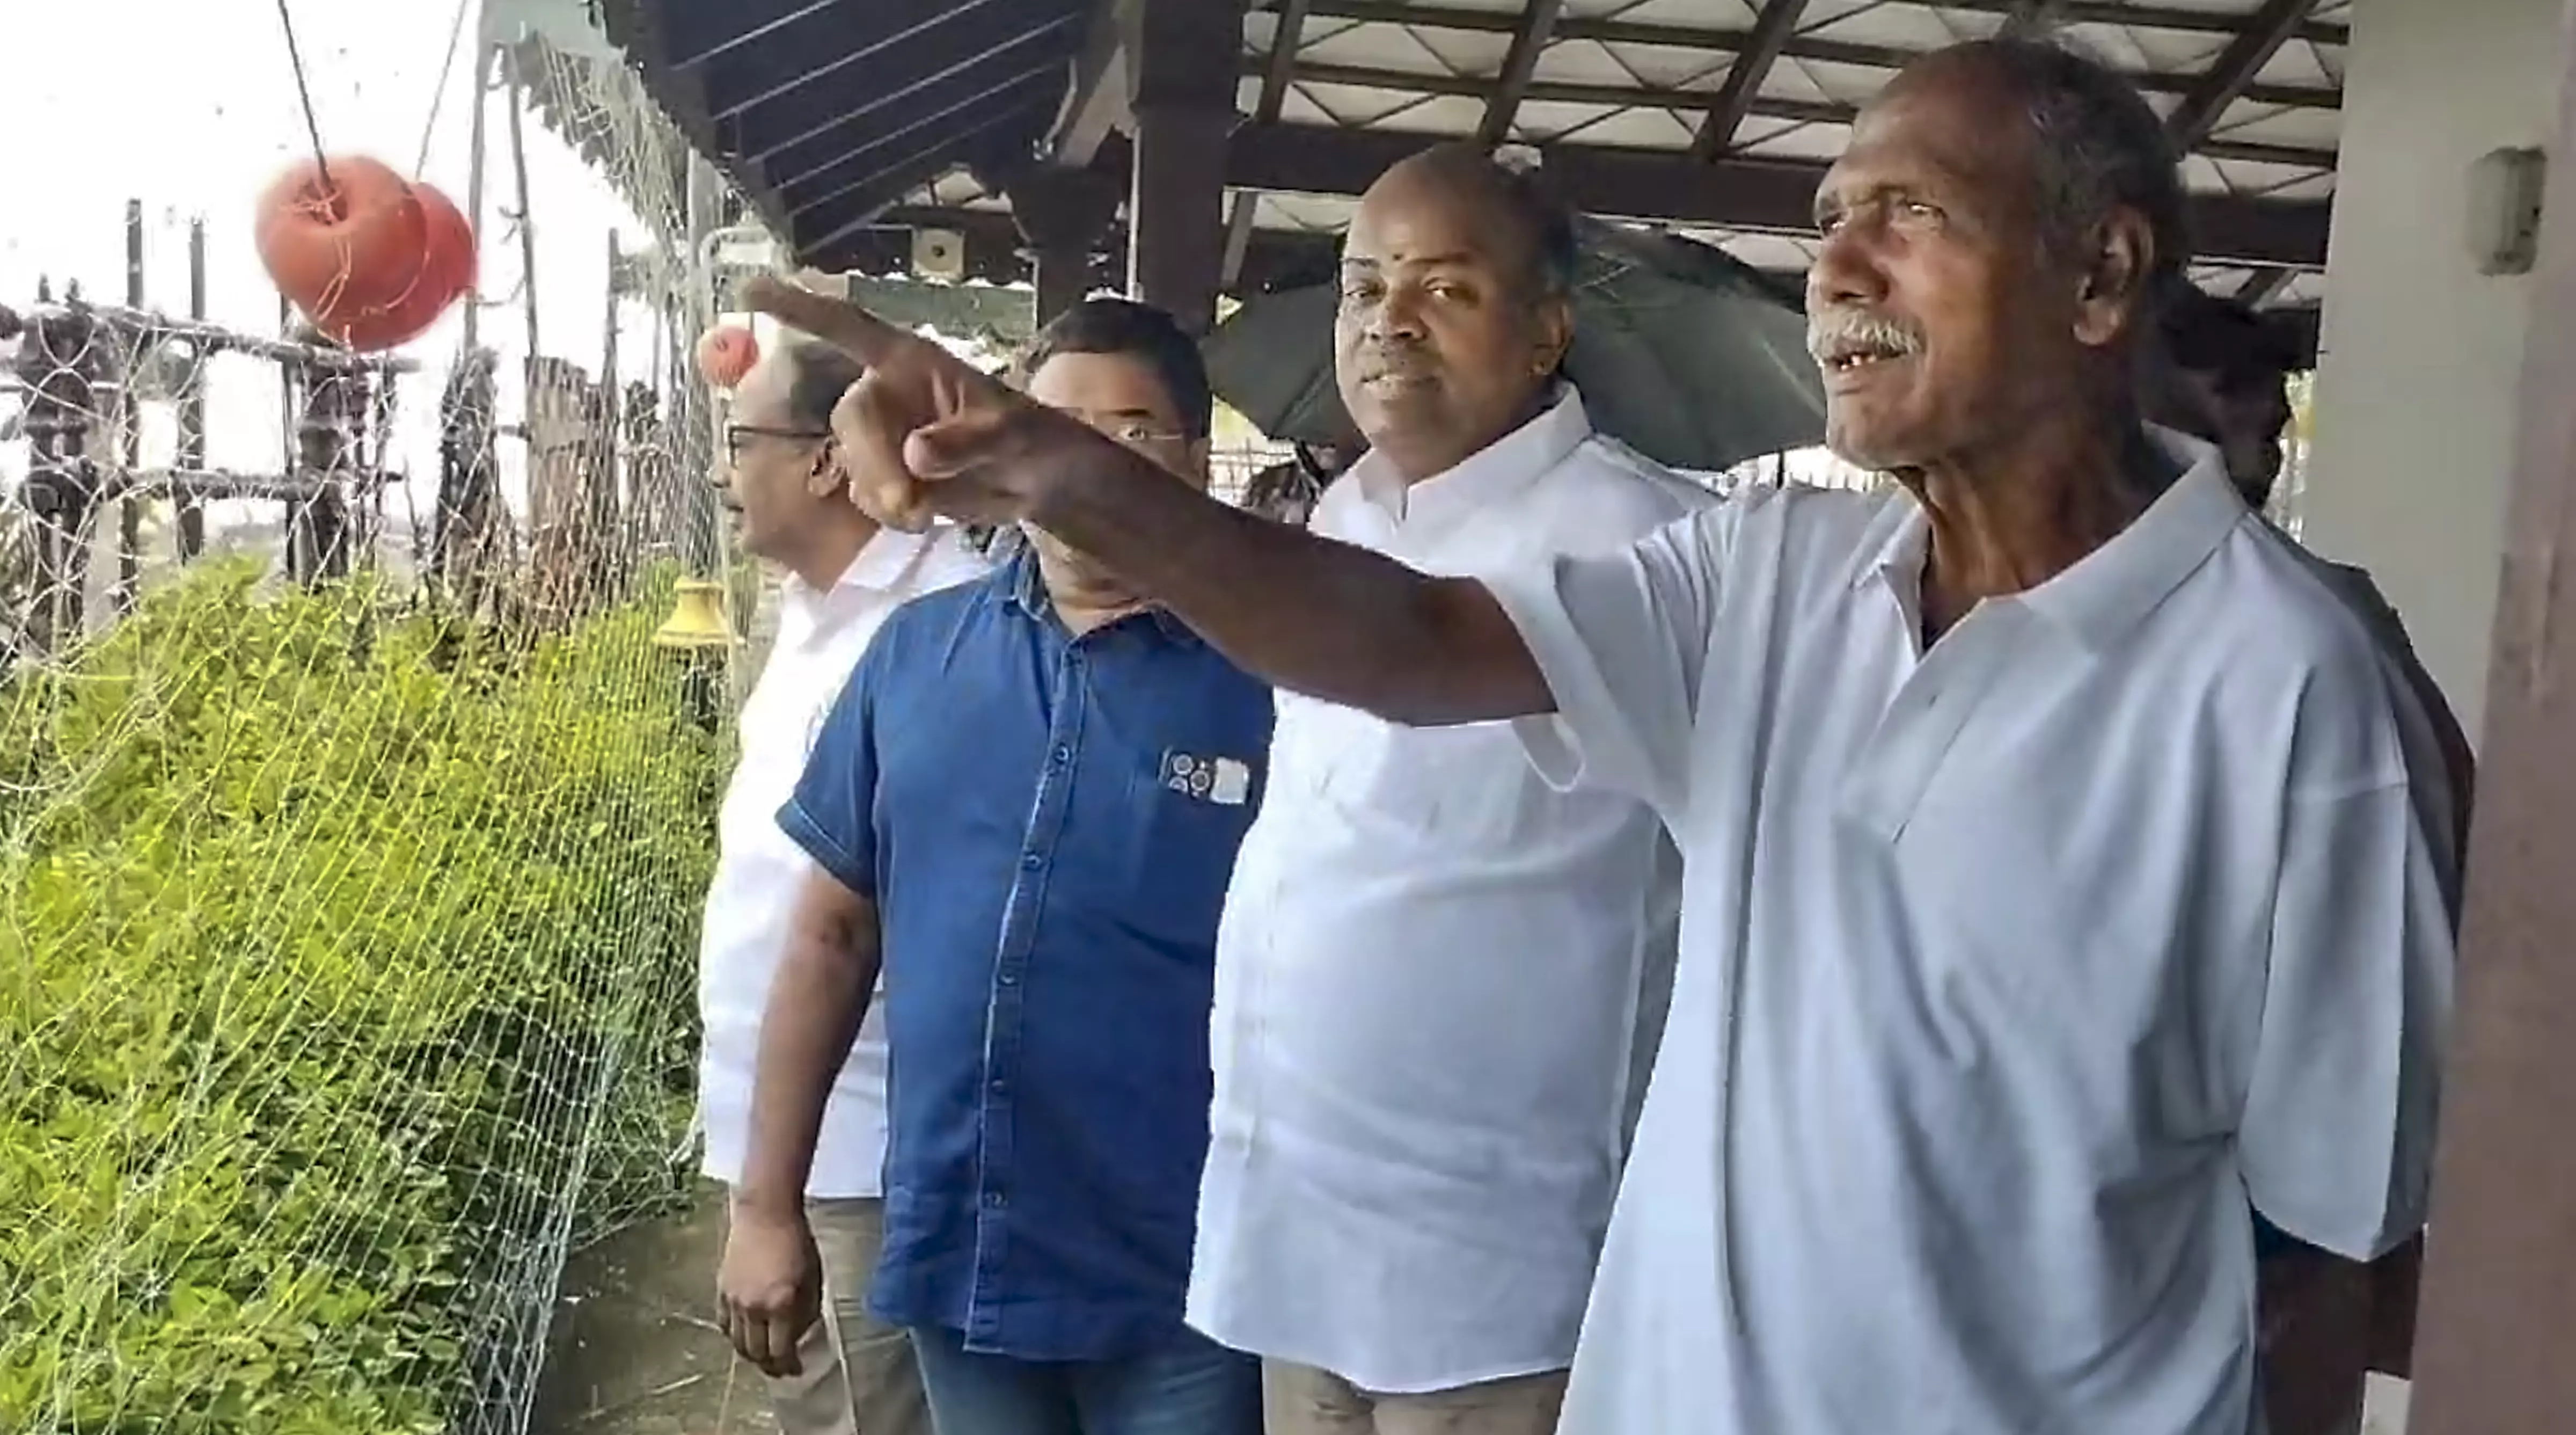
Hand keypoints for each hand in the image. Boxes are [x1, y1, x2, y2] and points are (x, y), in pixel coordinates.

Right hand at [716, 1199, 822, 1377]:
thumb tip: (799, 1335)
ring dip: (750, 1354)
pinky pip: (724, 1325)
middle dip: (769, 1365)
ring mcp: (734, 1300)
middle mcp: (754, 1307)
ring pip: (737, 1343)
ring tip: (762, 1355)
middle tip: (779, 1367)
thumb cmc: (797, 1241)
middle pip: (756, 1353)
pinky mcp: (721, 1290)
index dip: (788, 1366)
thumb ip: (807, 1311)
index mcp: (781, 1305)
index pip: (781, 1351)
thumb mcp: (813, 1278)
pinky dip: (734, 1336)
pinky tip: (745, 1335)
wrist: (766, 1213)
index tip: (796, 1369)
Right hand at [738, 274, 1076, 531]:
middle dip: (873, 464)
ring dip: (882, 494)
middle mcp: (886, 394)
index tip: (751, 290)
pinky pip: (862, 494)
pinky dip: (887, 513)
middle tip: (909, 507)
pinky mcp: (884, 478)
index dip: (801, 309)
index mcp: (911, 362)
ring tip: (926, 513)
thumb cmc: (1031, 436)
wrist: (1041, 483)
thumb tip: (916, 454)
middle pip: (850, 418)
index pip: (849, 327)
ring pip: (851, 463)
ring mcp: (881, 438)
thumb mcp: (1012, 434)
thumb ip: (966, 442)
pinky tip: (922, 515)